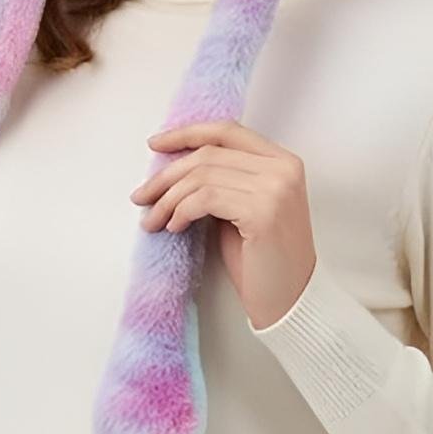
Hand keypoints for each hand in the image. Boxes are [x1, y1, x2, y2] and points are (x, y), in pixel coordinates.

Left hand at [128, 118, 316, 328]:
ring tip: (152, 220)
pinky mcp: (262, 212)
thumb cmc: (263, 260)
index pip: (227, 131)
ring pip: (202, 177)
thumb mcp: (242, 208)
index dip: (187, 134)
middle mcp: (283, 169)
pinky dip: (181, 211)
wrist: (290, 301)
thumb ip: (222, 180)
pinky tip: (173, 227)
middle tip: (141, 196)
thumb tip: (173, 169)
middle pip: (208, 155)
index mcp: (282, 161)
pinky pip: (205, 199)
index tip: (155, 145)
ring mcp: (276, 189)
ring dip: (168, 200)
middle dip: (166, 175)